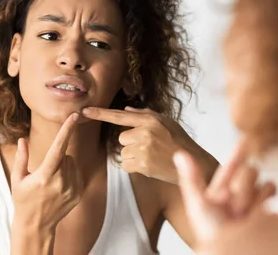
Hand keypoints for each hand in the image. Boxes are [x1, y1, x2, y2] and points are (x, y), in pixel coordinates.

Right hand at [10, 113, 82, 232]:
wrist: (36, 225)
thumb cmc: (23, 200)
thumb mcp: (17, 179)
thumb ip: (21, 158)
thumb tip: (22, 140)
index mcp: (44, 176)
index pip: (58, 148)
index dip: (66, 130)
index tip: (74, 116)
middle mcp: (61, 182)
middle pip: (65, 155)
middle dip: (57, 157)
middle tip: (44, 173)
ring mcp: (72, 189)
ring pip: (72, 163)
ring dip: (64, 166)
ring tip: (51, 182)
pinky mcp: (79, 193)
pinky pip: (77, 173)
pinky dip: (70, 175)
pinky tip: (59, 188)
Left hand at [82, 106, 217, 183]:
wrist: (193, 163)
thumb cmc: (179, 141)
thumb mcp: (166, 122)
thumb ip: (145, 115)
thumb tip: (126, 111)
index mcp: (150, 120)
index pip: (119, 116)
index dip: (100, 113)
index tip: (83, 111)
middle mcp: (145, 132)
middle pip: (122, 138)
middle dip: (131, 143)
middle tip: (150, 147)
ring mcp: (143, 149)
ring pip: (124, 152)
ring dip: (134, 156)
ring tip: (152, 156)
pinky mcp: (143, 164)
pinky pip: (127, 164)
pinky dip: (135, 166)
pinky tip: (150, 165)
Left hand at [173, 143, 276, 245]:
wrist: (234, 251)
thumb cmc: (213, 234)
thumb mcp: (198, 204)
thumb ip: (192, 178)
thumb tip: (179, 154)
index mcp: (220, 194)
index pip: (231, 168)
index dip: (238, 153)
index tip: (245, 139)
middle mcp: (239, 197)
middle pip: (249, 171)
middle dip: (243, 185)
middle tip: (234, 206)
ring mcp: (256, 204)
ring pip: (262, 180)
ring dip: (252, 195)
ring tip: (243, 214)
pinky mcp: (272, 210)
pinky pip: (272, 190)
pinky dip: (265, 200)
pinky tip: (258, 214)